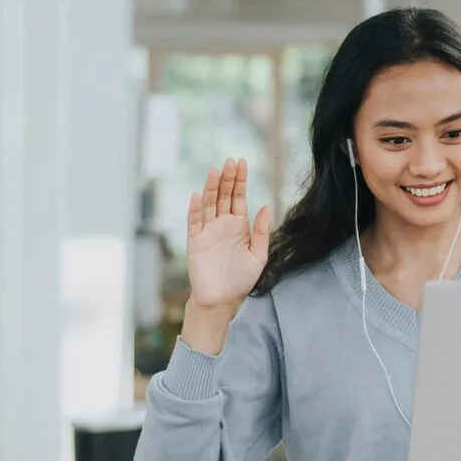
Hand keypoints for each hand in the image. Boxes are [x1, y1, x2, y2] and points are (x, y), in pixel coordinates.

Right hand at [186, 158, 270, 310]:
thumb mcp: (258, 255)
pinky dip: (195, 208)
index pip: (239, 197)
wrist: (222, 300)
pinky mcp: (195, 242)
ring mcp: (208, 232)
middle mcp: (223, 225)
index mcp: (239, 226)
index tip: (242, 162)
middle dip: (227, 179)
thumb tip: (266, 205)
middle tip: (230, 161)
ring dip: (211, 188)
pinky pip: (194, 222)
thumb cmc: (241, 279)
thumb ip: (262, 231)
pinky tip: (199, 195)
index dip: (240, 181)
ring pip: (209, 204)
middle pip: (223, 196)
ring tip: (215, 171)